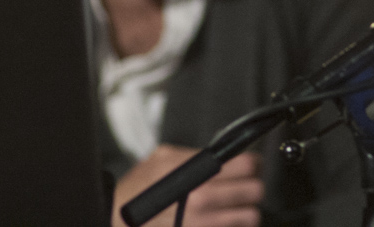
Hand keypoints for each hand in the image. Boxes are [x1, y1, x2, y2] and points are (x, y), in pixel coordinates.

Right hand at [113, 145, 263, 226]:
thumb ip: (194, 154)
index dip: (252, 164)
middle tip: (245, 187)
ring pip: (250, 216)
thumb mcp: (162, 158)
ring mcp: (206, 223)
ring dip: (245, 212)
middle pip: (255, 190)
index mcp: (197, 172)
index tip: (250, 167)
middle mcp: (205, 198)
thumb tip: (220, 153)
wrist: (118, 220)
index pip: (247, 165)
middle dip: (252, 188)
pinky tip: (221, 223)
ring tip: (235, 209)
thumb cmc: (137, 191)